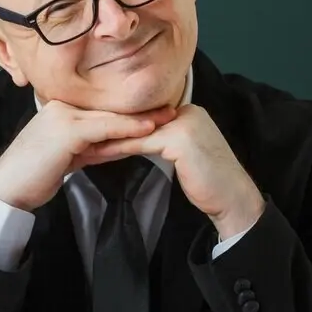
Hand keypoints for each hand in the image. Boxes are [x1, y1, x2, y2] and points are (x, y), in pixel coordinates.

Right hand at [0, 101, 178, 211]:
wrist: (7, 190)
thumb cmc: (33, 177)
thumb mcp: (68, 158)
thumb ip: (90, 148)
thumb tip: (118, 144)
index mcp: (59, 110)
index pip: (101, 112)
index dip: (129, 113)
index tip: (156, 113)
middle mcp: (60, 107)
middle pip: (108, 110)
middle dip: (141, 112)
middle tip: (173, 110)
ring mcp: (62, 117)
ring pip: (109, 118)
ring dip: (141, 119)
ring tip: (169, 117)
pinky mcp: (65, 131)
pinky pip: (104, 129)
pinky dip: (128, 129)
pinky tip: (149, 130)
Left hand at [78, 105, 263, 239]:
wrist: (233, 200)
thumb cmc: (208, 183)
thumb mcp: (183, 155)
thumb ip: (163, 141)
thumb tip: (134, 140)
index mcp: (187, 112)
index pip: (144, 115)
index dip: (117, 124)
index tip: (90, 132)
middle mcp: (187, 111)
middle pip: (138, 119)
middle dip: (107, 128)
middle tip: (78, 136)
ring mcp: (184, 123)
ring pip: (135, 130)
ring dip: (107, 137)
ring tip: (81, 144)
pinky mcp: (179, 139)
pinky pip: (140, 143)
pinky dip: (117, 148)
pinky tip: (98, 154)